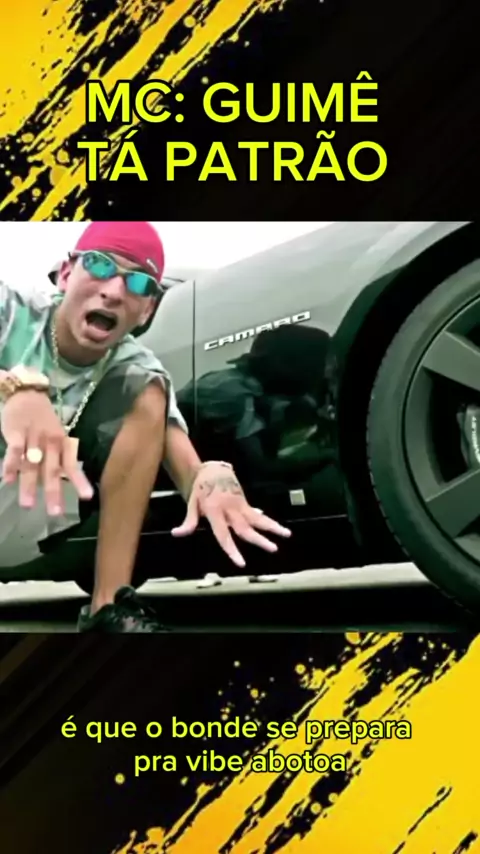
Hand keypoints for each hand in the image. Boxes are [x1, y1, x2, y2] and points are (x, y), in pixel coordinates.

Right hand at [1, 390, 93, 514]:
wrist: (26, 393)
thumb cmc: (43, 419)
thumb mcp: (57, 435)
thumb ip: (59, 457)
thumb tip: (62, 481)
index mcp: (62, 443)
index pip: (72, 464)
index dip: (79, 481)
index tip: (87, 497)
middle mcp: (50, 442)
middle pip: (52, 469)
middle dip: (54, 491)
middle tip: (54, 512)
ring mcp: (33, 437)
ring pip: (32, 464)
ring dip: (29, 485)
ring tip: (27, 504)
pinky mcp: (15, 432)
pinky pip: (14, 451)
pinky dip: (10, 465)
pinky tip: (7, 480)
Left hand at [171, 463, 291, 567]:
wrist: (212, 468)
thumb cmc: (200, 488)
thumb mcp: (191, 504)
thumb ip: (188, 521)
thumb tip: (176, 534)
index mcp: (215, 512)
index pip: (223, 535)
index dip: (232, 549)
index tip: (241, 563)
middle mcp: (230, 509)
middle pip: (246, 528)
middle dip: (260, 540)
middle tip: (273, 549)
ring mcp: (240, 505)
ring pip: (258, 519)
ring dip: (273, 527)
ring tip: (287, 534)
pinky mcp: (245, 502)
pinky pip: (257, 514)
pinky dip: (267, 521)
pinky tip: (279, 529)